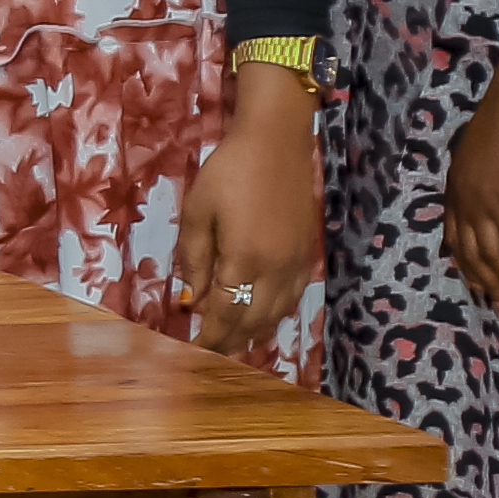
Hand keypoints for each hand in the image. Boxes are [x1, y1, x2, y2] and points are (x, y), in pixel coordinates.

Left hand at [174, 63, 321, 360]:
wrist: (276, 142)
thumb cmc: (228, 172)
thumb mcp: (197, 212)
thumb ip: (192, 258)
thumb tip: (190, 299)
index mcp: (245, 260)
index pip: (224, 314)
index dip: (208, 338)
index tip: (192, 353)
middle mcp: (276, 268)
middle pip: (253, 321)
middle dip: (229, 342)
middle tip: (208, 355)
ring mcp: (297, 262)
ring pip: (277, 313)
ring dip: (254, 332)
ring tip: (232, 345)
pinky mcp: (308, 252)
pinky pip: (293, 297)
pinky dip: (275, 314)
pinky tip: (261, 317)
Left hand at [444, 70, 498, 312]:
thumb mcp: (491, 152)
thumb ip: (490, 174)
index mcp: (456, 187)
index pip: (454, 238)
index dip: (468, 266)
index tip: (482, 287)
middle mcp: (461, 198)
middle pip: (471, 253)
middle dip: (490, 283)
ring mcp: (481, 201)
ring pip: (492, 255)